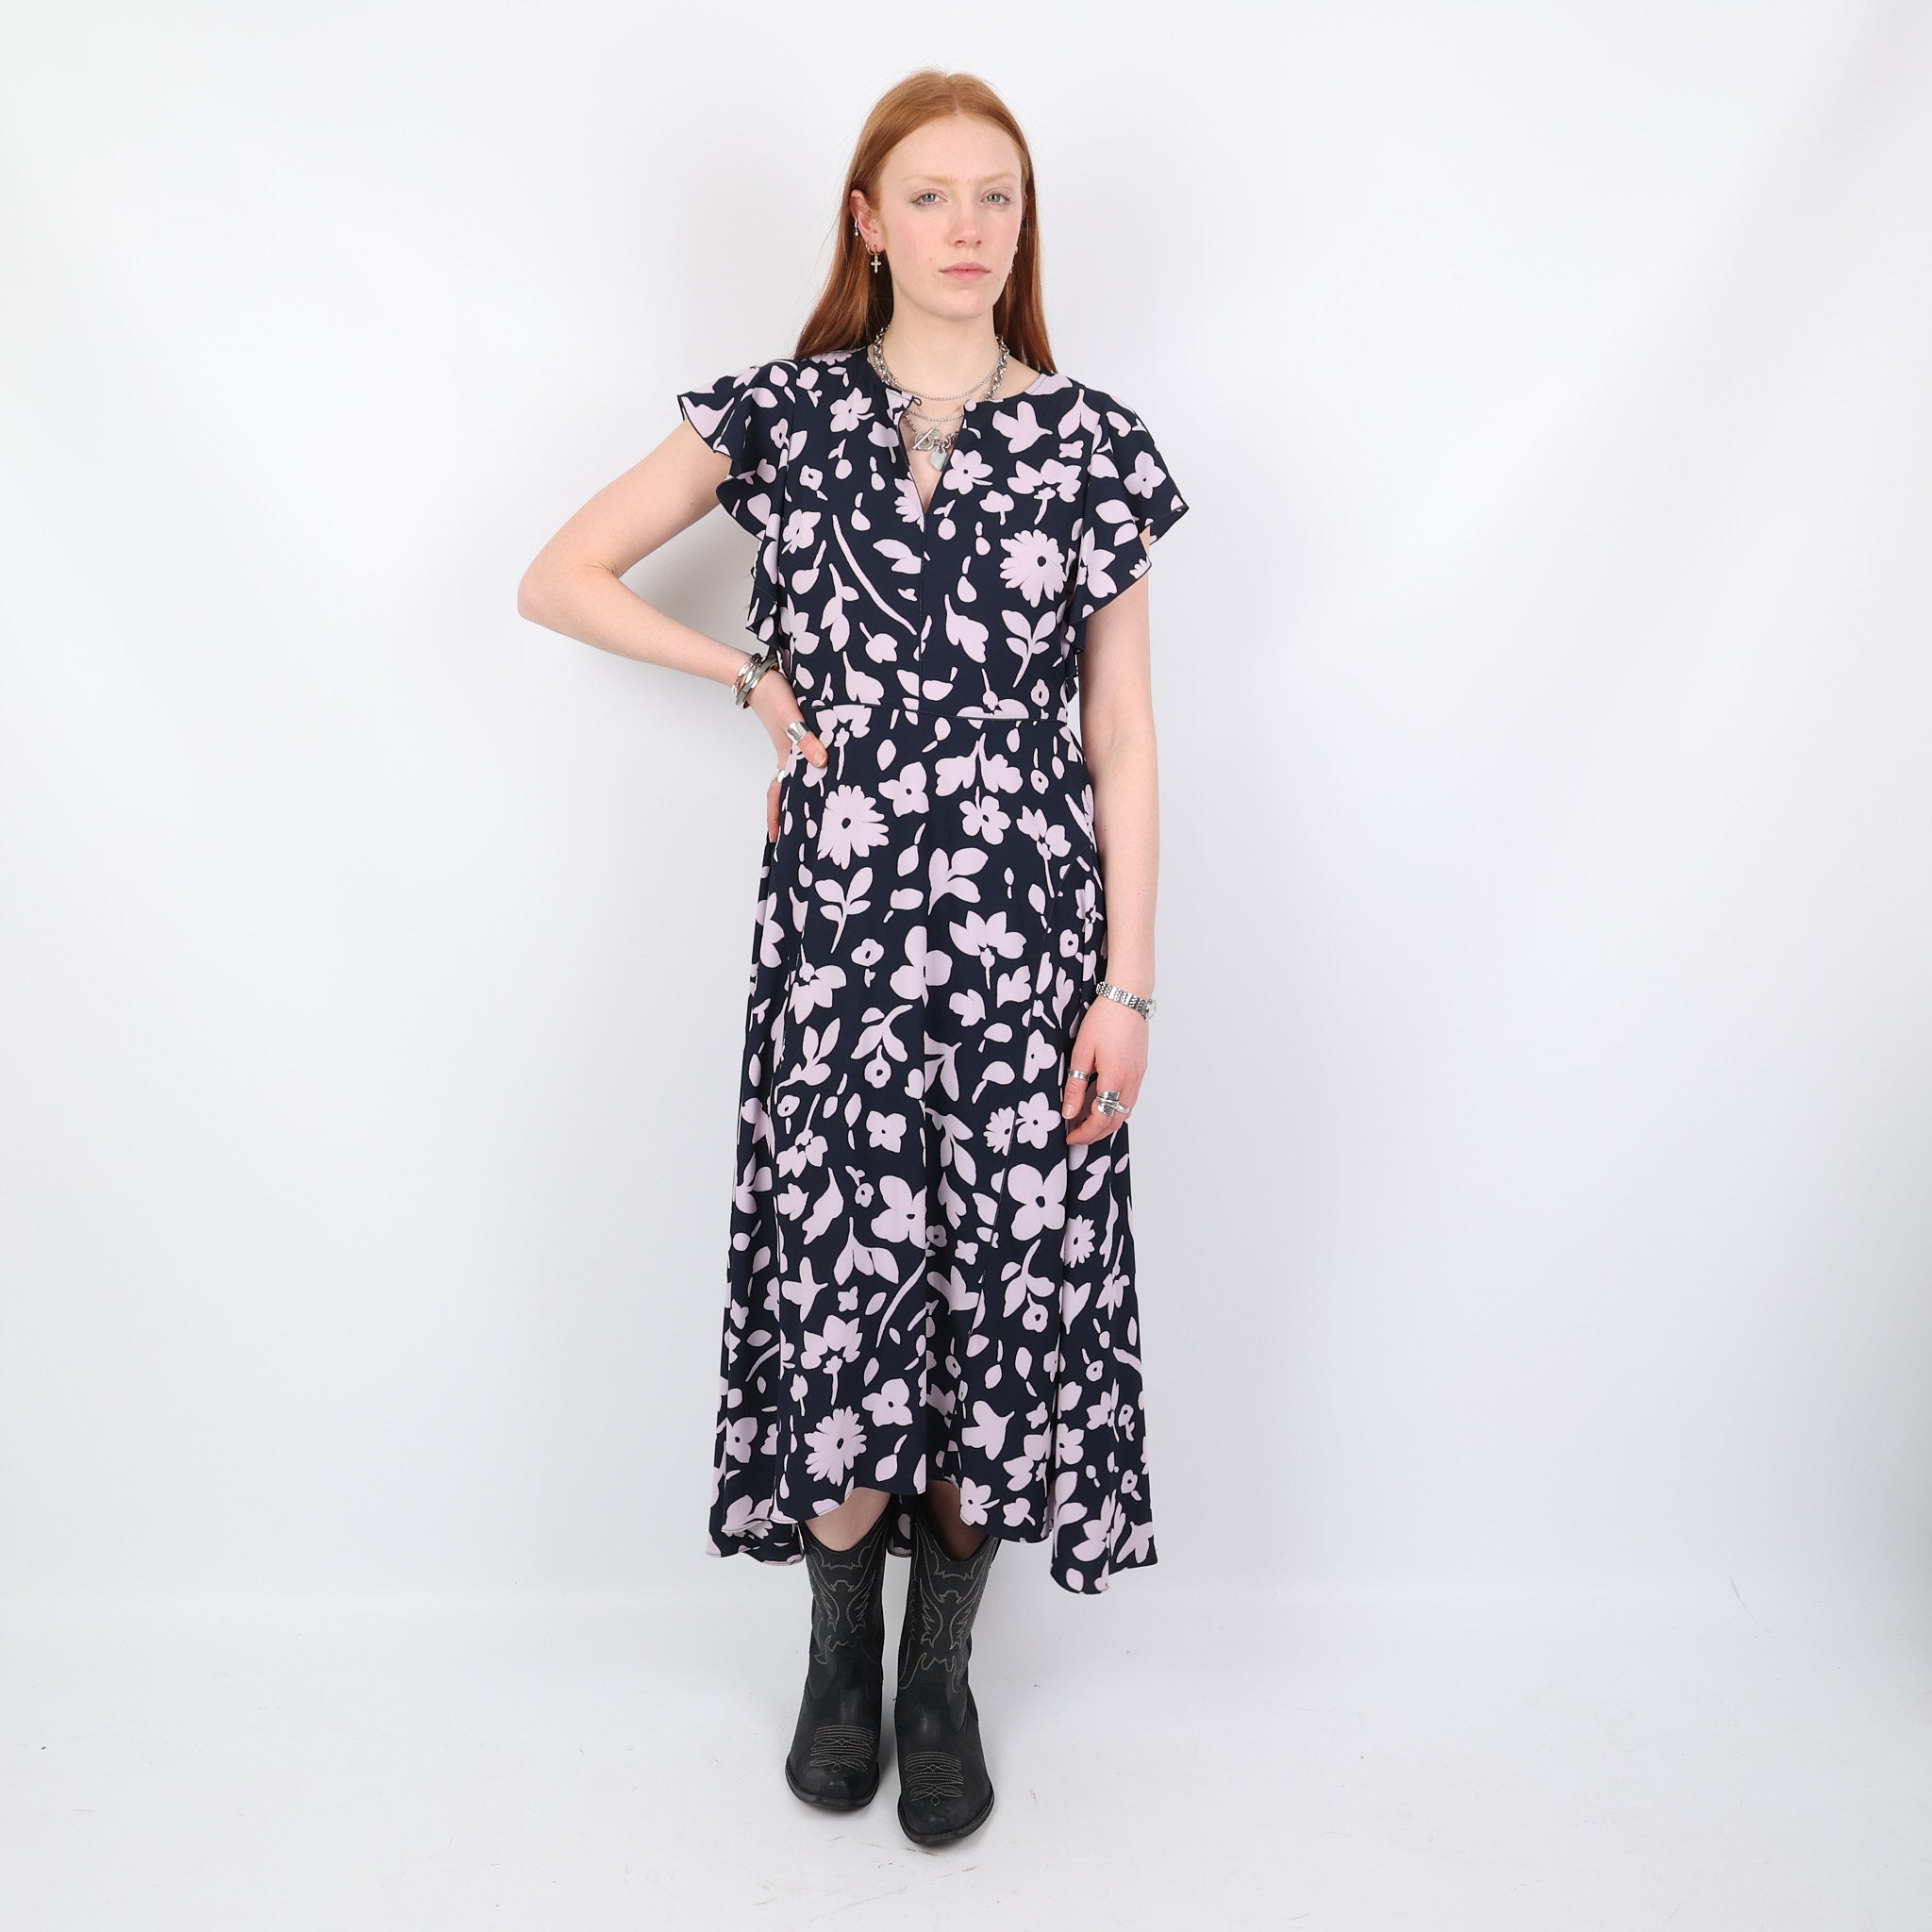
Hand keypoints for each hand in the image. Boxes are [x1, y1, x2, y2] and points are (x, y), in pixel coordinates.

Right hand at [747, 668, 827, 840]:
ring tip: (815, 809)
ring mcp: (792, 745)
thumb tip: (822, 762)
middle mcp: (789, 755)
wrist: (761, 675)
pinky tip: (822, 770)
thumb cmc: (774, 694)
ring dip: (803, 792)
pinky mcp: (797, 733)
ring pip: (799, 775)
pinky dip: (811, 769)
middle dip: (793, 813)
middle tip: (802, 835)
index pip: (778, 794)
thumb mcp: (791, 717)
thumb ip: (806, 738)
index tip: (776, 840)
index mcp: (786, 757)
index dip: (777, 818)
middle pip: (789, 790)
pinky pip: (805, 758)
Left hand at [1061, 993, 1148, 1144]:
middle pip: (1116, 1122)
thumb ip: (1074, 1086)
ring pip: (1125, 1112)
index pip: (1101, 1120)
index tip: (1070, 1136)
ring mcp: (1139, 1076)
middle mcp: (1131, 1082)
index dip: (1084, 1133)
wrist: (1127, 997)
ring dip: (1106, 1122)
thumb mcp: (1081, 1053)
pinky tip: (1100, 1102)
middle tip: (1076, 1135)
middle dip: (1096, 1134)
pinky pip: (1129, 1098)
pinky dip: (1115, 1108)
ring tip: (1085, 1120)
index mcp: (1115, 1079)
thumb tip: (1068, 1113)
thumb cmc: (1103, 1020)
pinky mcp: (1140, 1069)